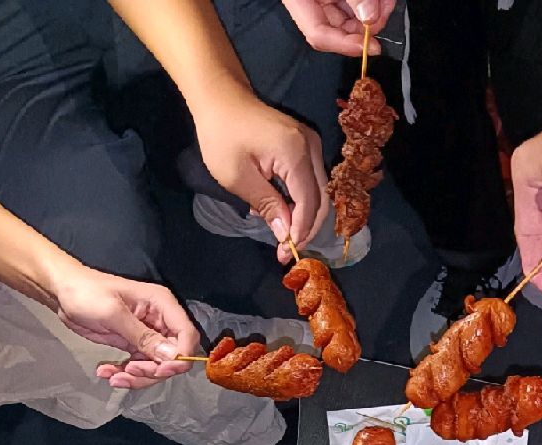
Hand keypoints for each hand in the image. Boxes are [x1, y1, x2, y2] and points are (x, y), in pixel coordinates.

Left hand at [51, 263, 197, 388]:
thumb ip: (143, 336)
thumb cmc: (87, 294)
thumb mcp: (114, 313)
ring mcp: (148, 335)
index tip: (160, 369)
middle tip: (129, 372)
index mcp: (162, 306)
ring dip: (137, 377)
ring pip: (156, 366)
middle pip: (173, 356)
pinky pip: (140, 366)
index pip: (187, 336)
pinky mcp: (134, 344)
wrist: (62, 292)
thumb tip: (172, 357)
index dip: (180, 357)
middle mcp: (161, 321)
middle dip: (153, 370)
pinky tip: (106, 372)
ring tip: (112, 377)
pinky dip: (125, 374)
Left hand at [192, 86, 327, 248]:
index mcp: (295, 154)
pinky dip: (302, 202)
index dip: (299, 231)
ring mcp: (311, 144)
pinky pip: (312, 181)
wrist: (220, 95)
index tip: (284, 252)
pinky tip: (284, 213)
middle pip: (321, 199)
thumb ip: (266, 205)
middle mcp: (311, 148)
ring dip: (306, 217)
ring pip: (320, 192)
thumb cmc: (221, 134)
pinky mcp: (306, 145)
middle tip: (287, 250)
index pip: (308, 202)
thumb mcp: (237, 177)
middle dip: (306, 228)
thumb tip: (285, 234)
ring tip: (286, 236)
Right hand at [282, 0, 393, 54]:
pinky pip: (355, 5)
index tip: (370, 46)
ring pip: (351, 18)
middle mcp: (310, 5)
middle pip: (339, 29)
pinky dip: (374, 4)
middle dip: (366, 26)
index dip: (345, 45)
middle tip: (383, 14)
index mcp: (298, 1)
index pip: (319, 35)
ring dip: (375, 13)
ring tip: (388, 3)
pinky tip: (386, 1)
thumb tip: (370, 17)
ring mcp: (324, 0)